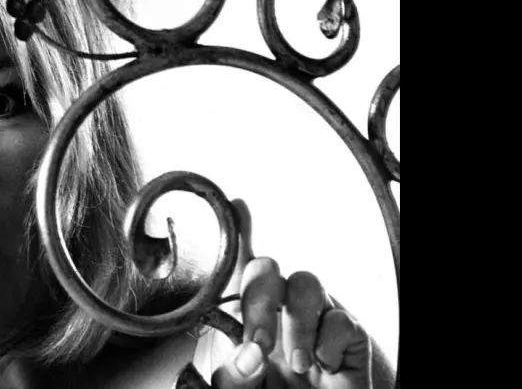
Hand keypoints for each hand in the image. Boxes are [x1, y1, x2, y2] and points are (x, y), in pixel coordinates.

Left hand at [209, 200, 372, 388]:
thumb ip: (234, 374)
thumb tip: (250, 352)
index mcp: (248, 318)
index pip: (237, 270)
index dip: (237, 235)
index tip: (235, 207)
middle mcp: (279, 310)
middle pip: (266, 269)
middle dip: (259, 301)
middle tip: (258, 344)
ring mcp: (314, 320)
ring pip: (305, 283)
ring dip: (297, 325)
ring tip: (297, 365)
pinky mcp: (347, 337)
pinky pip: (341, 319)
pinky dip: (327, 343)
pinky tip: (322, 366)